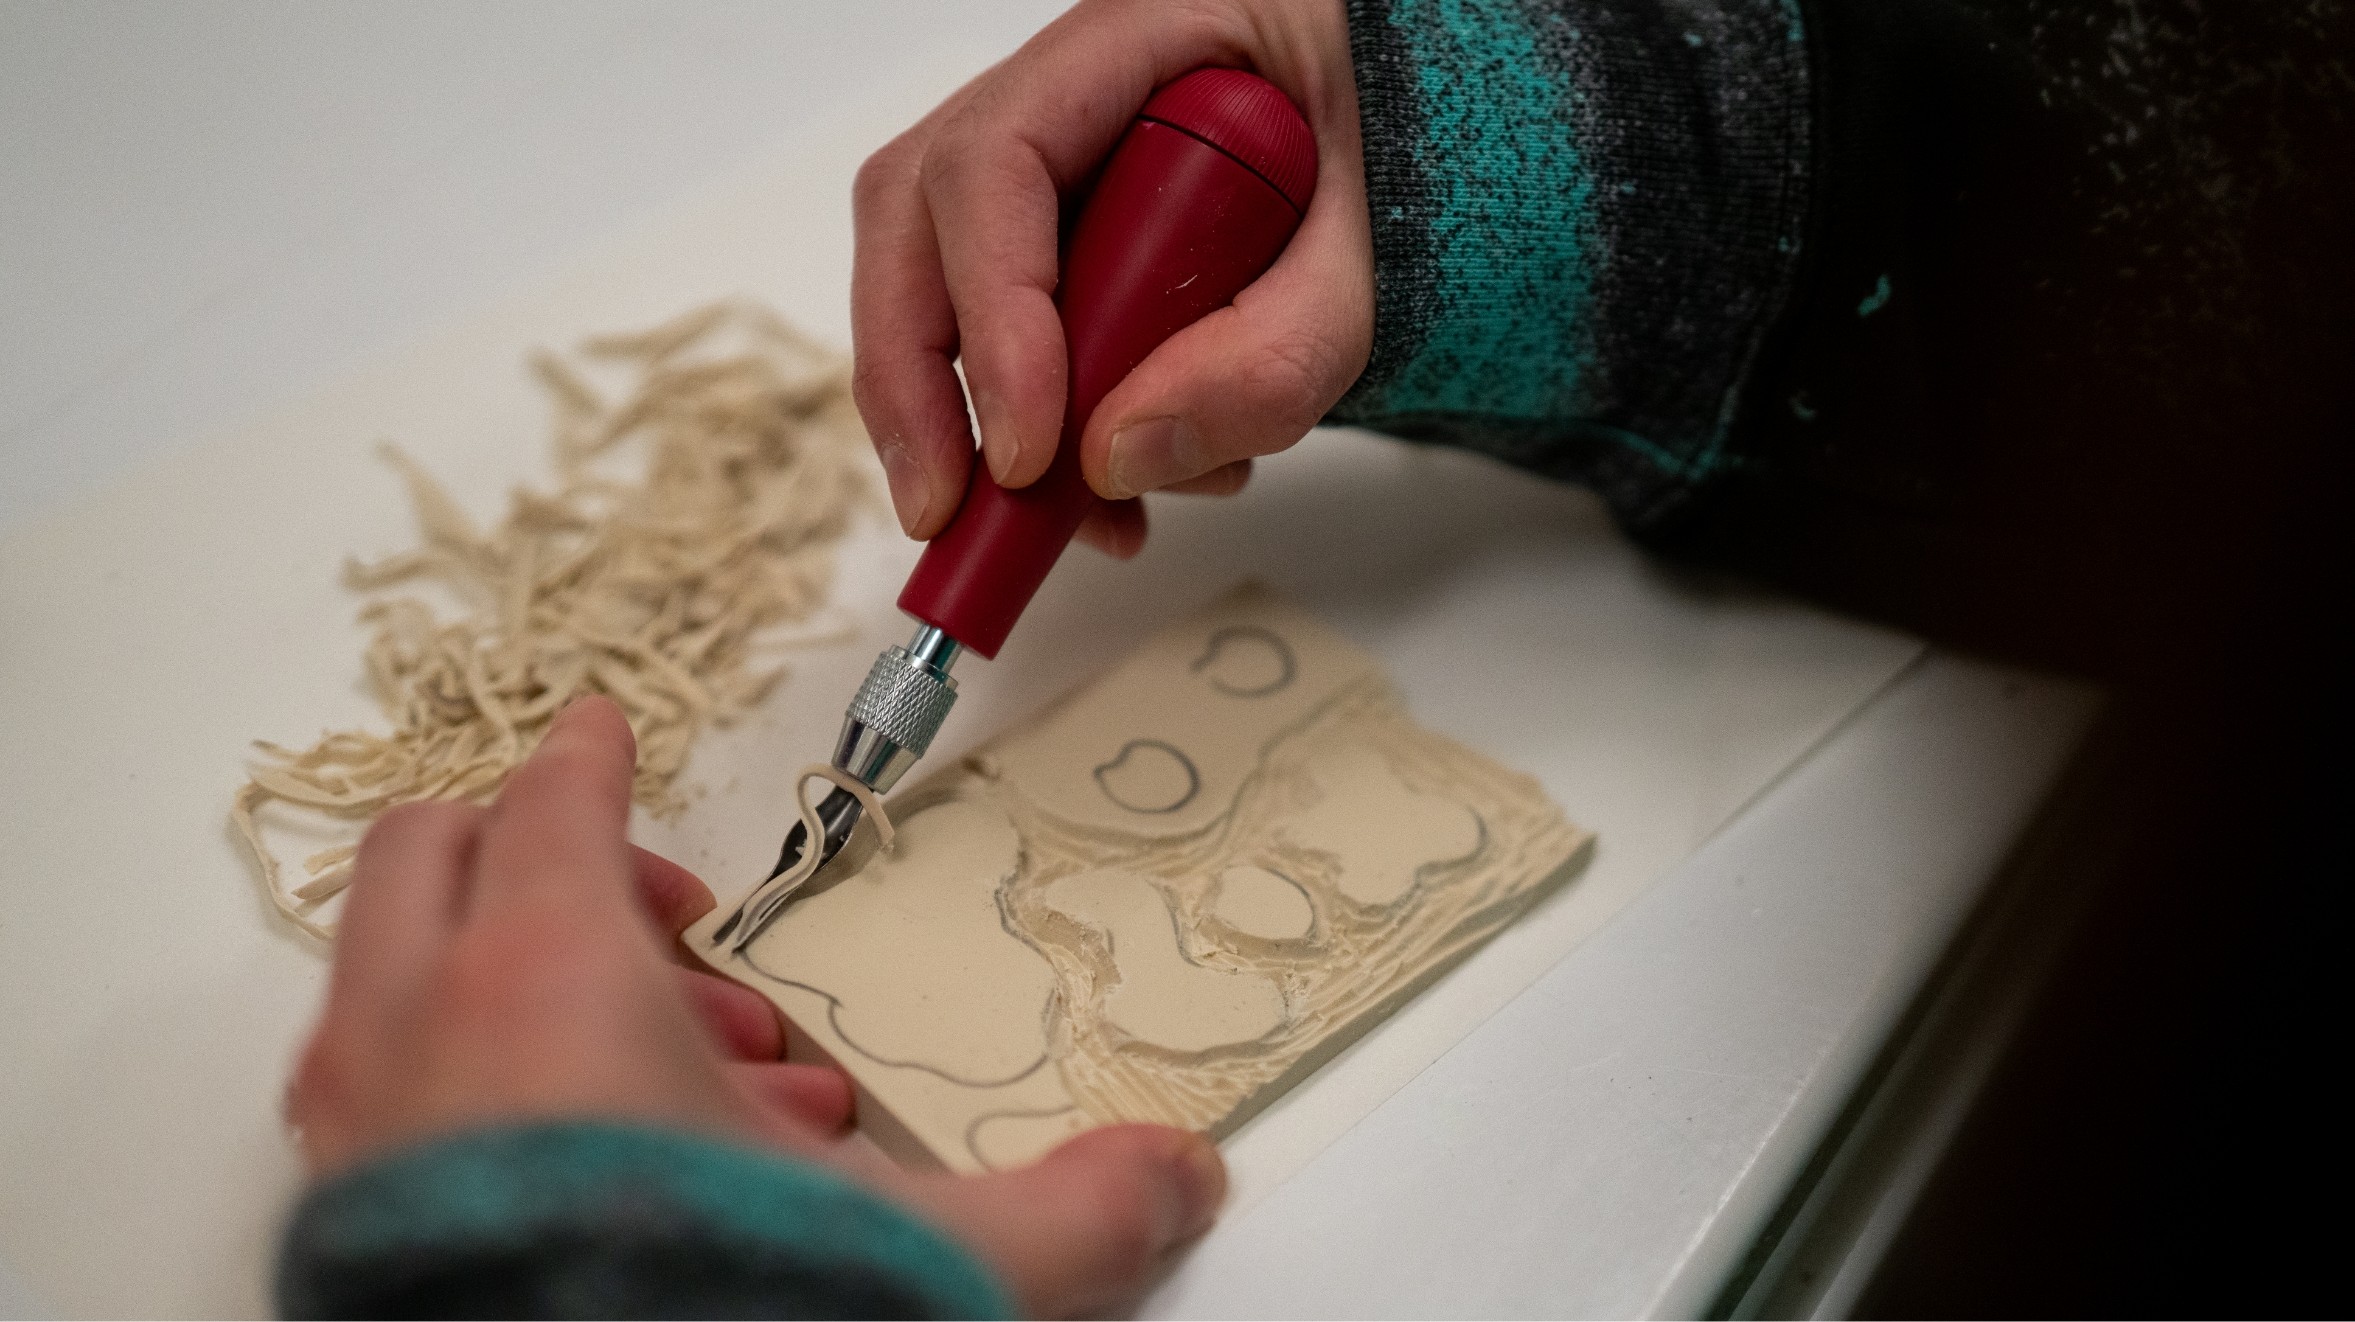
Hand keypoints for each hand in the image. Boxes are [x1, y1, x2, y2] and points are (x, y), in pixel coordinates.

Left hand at [287, 696, 1225, 1316]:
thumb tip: (1176, 1174)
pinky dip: (489, 1091)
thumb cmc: (697, 1311)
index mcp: (547, 977)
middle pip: (433, 857)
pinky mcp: (340, 1225)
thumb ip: (1066, 1205)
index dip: (590, 758)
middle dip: (550, 860)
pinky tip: (624, 1169)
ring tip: (699, 1081)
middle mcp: (422, 1031)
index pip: (552, 802)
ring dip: (534, 990)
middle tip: (676, 930)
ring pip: (407, 986)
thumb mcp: (923, 1257)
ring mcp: (360, 1132)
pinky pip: (397, 1102)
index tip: (606, 731)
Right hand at [852, 0, 1372, 557]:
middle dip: (919, 383)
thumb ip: (1270, 359)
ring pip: (933, 278)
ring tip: (1076, 518)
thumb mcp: (1369, 267)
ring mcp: (1045, 162)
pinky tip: (1112, 491)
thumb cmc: (1389, 160)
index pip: (999, 163)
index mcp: (1136, 39)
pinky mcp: (1051, 237)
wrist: (1420, 145)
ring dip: (971, 419)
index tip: (1029, 450)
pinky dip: (1031, 428)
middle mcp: (1062, 91)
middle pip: (915, 217)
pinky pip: (997, 330)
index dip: (994, 313)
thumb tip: (1118, 459)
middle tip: (947, 511)